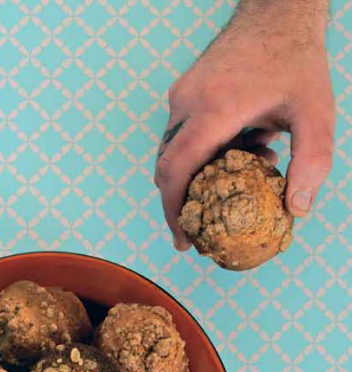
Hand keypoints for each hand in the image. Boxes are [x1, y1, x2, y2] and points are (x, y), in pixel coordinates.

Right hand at [154, 3, 334, 249]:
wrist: (277, 11)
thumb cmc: (297, 60)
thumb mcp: (315, 112)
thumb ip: (311, 161)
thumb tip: (298, 209)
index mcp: (214, 110)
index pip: (176, 170)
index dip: (174, 211)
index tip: (183, 238)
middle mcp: (188, 103)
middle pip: (167, 167)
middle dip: (179, 203)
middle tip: (197, 230)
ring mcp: (181, 96)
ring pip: (172, 152)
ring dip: (196, 175)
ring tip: (237, 174)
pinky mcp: (183, 92)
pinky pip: (180, 135)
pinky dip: (199, 154)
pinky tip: (238, 148)